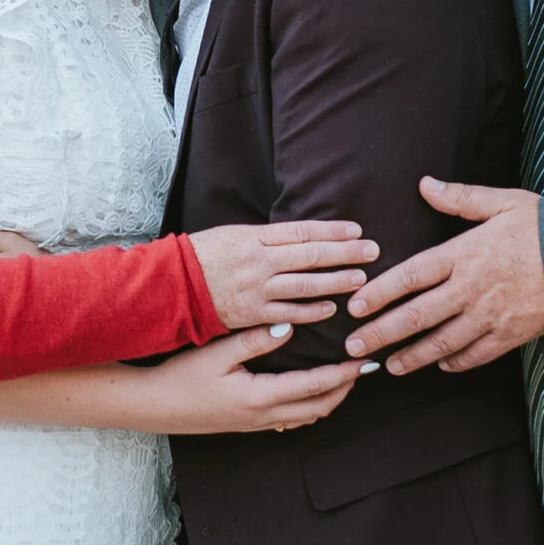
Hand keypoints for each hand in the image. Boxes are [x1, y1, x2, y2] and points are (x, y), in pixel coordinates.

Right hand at [137, 326, 366, 435]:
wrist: (154, 406)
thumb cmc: (180, 378)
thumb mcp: (216, 353)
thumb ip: (254, 340)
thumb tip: (288, 327)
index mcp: (260, 396)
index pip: (315, 386)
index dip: (343, 374)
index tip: (362, 360)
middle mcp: (264, 415)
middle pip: (319, 407)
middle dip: (345, 389)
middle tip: (363, 368)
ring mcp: (256, 423)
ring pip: (307, 416)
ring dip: (330, 399)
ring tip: (344, 378)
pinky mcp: (248, 424)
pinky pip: (290, 419)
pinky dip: (310, 406)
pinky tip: (310, 392)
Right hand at [189, 217, 378, 330]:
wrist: (171, 286)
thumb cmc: (202, 256)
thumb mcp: (233, 235)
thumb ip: (267, 238)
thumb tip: (303, 237)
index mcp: (254, 238)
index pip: (302, 231)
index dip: (332, 230)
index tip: (356, 230)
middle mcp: (258, 262)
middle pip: (310, 255)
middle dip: (344, 253)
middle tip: (372, 250)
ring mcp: (256, 290)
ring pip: (304, 285)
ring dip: (335, 282)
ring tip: (360, 278)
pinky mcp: (251, 314)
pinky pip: (288, 314)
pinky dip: (311, 311)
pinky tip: (331, 308)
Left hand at [343, 177, 543, 374]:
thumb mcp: (504, 202)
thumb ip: (461, 198)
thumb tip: (424, 184)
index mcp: (466, 253)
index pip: (411, 275)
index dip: (380, 292)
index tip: (355, 306)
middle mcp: (472, 288)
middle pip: (417, 316)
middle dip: (382, 333)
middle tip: (353, 347)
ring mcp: (491, 316)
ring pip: (442, 343)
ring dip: (411, 357)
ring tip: (388, 366)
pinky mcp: (512, 335)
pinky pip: (476, 355)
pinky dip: (455, 363)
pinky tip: (441, 366)